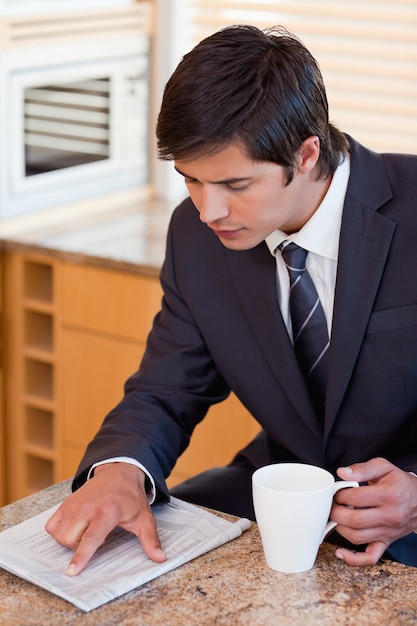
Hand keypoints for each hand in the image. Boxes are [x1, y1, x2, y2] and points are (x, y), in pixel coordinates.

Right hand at [45, 463, 165, 575]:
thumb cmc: (131, 497)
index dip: (81, 556)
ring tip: (86, 532)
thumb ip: (151, 539)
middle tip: (96, 538)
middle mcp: (88, 507)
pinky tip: (73, 528)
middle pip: (71, 539)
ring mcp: (75, 504)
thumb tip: (160, 558)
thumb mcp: (144, 518)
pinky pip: (52, 525)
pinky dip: (58, 531)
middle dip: (79, 548)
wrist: (119, 472)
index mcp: (107, 512)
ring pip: (60, 534)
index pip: (91, 538)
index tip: (72, 572)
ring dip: (69, 540)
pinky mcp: (66, 502)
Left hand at [330, 457, 416, 565]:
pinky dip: (354, 559)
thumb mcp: (383, 467)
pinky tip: (341, 552)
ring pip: (357, 537)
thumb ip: (362, 469)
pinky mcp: (385, 542)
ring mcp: (387, 532)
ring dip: (340, 528)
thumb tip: (342, 473)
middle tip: (331, 504)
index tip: (335, 491)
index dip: (340, 494)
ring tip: (336, 517)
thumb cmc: (399, 482)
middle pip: (354, 520)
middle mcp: (389, 516)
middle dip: (335, 512)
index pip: (356, 498)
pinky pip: (370, 557)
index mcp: (389, 495)